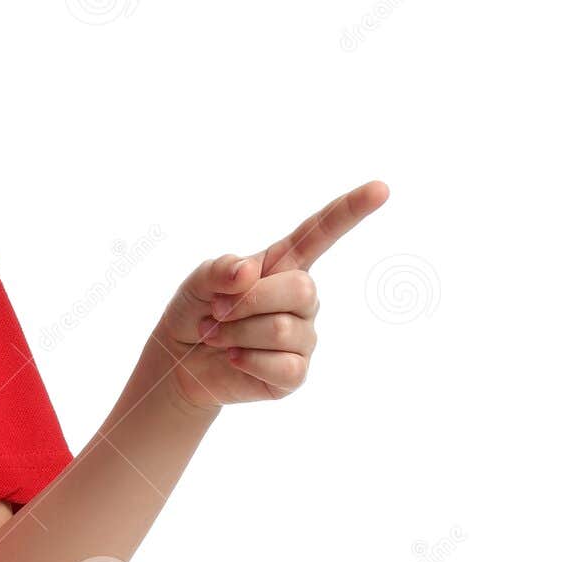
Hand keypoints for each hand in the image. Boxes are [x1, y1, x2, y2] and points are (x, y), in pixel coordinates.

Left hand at [154, 180, 389, 413]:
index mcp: (283, 264)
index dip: (350, 211)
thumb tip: (249, 272)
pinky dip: (247, 362)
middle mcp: (301, 299)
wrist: (180, 362)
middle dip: (249, 301)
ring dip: (236, 334)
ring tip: (217, 336)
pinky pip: (285, 366)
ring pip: (283, 330)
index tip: (380, 188)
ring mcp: (302, 337)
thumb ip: (220, 269)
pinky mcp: (295, 373)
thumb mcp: (198, 280)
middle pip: (302, 289)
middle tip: (216, 312)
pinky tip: (234, 359)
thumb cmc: (196, 311)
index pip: (321, 232)